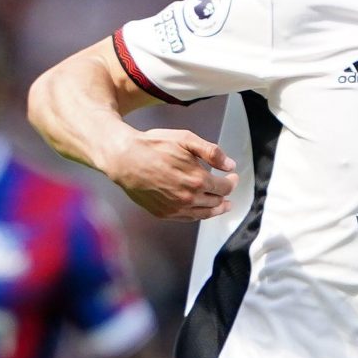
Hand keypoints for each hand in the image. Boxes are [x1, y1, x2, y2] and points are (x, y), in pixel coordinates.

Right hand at [100, 127, 237, 221]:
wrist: (125, 159)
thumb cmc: (153, 146)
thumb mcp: (185, 139)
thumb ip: (211, 152)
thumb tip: (229, 165)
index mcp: (197, 180)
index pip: (224, 187)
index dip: (232, 182)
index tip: (232, 177)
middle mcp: (189, 198)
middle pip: (216, 202)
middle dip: (225, 195)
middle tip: (228, 188)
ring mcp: (176, 208)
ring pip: (204, 214)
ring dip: (216, 209)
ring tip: (223, 206)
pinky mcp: (164, 213)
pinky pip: (188, 218)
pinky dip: (198, 214)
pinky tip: (200, 209)